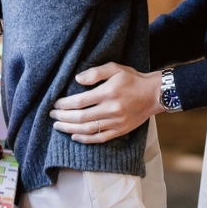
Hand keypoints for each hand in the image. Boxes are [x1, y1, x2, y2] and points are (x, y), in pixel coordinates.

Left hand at [48, 62, 162, 143]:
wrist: (154, 94)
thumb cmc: (132, 79)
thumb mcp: (115, 68)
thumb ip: (95, 72)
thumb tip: (77, 79)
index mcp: (108, 93)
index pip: (80, 101)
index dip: (64, 104)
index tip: (55, 104)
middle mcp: (111, 109)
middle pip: (81, 117)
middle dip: (63, 117)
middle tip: (52, 116)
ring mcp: (116, 122)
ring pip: (88, 129)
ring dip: (70, 129)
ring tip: (58, 127)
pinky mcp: (121, 130)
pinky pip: (100, 138)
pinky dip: (86, 139)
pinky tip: (75, 136)